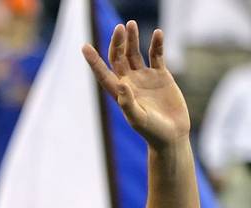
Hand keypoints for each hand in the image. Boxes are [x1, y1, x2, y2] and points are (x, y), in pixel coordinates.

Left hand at [82, 22, 189, 149]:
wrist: (171, 135)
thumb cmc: (152, 131)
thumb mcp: (138, 119)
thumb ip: (128, 103)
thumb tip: (120, 85)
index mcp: (119, 92)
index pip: (103, 72)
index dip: (93, 60)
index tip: (84, 46)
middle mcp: (129, 82)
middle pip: (118, 58)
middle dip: (117, 43)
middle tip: (119, 27)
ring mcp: (144, 78)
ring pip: (135, 53)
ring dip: (132, 39)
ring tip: (130, 24)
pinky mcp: (160, 76)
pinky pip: (157, 56)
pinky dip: (156, 44)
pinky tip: (157, 33)